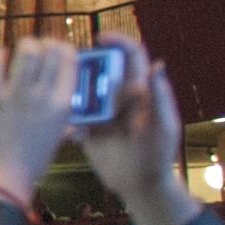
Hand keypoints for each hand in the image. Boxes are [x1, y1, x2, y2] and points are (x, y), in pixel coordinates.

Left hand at [0, 41, 79, 201]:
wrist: (0, 178)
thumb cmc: (30, 162)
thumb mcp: (58, 135)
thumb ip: (64, 114)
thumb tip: (67, 97)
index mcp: (63, 105)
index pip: (70, 60)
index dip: (63, 48)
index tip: (57, 50)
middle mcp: (42, 96)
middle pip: (49, 49)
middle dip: (43, 43)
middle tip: (37, 48)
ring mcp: (14, 95)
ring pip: (26, 50)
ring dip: (23, 46)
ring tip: (18, 53)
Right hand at [78, 53, 195, 224]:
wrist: (141, 185)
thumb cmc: (158, 154)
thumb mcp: (164, 125)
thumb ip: (159, 96)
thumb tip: (157, 63)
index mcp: (140, 91)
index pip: (130, 56)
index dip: (118, 42)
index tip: (99, 39)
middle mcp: (118, 96)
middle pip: (100, 68)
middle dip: (85, 63)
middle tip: (68, 67)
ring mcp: (101, 112)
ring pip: (81, 89)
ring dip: (71, 88)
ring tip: (61, 95)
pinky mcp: (85, 128)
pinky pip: (71, 116)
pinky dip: (66, 118)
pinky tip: (69, 129)